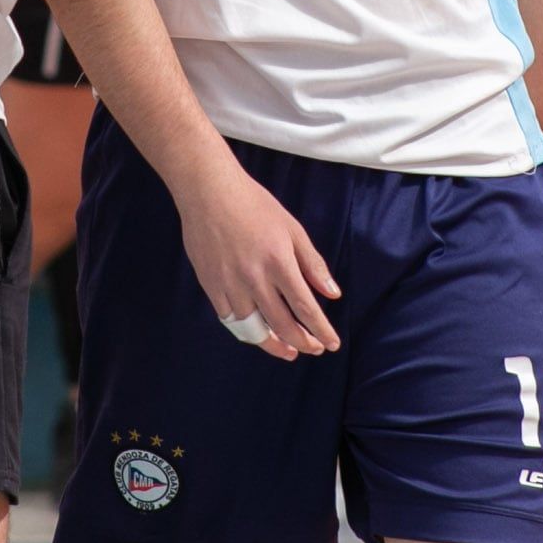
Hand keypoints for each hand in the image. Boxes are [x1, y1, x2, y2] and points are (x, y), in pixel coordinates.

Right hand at [177, 163, 341, 359]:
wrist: (209, 192)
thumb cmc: (254, 205)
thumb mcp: (292, 228)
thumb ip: (313, 264)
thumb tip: (333, 294)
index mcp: (279, 262)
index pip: (305, 308)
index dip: (320, 330)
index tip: (331, 343)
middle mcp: (255, 278)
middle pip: (282, 325)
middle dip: (302, 342)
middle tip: (313, 349)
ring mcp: (230, 284)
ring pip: (254, 329)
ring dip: (274, 344)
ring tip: (288, 350)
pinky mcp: (210, 285)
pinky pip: (229, 319)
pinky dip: (246, 330)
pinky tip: (257, 331)